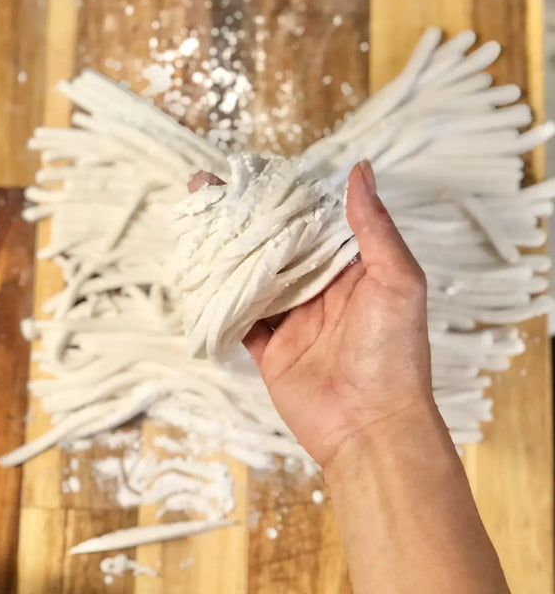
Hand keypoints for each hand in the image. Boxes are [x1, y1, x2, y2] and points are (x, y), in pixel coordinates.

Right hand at [189, 161, 433, 468]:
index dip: (285, 197)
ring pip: (254, 278)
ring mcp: (292, 320)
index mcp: (350, 270)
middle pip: (276, 247)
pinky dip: (223, 300)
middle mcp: (318, 290)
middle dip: (246, 219)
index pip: (313, 223)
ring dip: (228, 253)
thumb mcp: (398, 282)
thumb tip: (361, 169)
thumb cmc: (394, 352)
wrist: (372, 427)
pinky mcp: (270, 349)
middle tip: (209, 187)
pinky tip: (201, 272)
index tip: (254, 172)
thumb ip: (375, 229)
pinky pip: (242, 319)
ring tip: (198, 221)